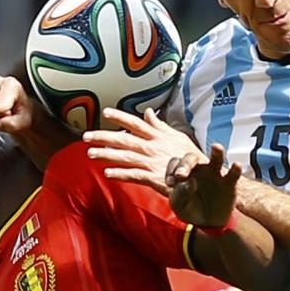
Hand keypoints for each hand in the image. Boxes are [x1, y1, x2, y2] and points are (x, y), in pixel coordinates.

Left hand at [83, 107, 206, 193]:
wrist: (203, 178)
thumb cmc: (190, 157)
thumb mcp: (178, 137)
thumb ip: (160, 126)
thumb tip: (149, 112)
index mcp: (158, 135)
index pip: (135, 123)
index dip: (120, 117)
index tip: (105, 112)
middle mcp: (153, 146)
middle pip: (124, 139)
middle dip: (103, 137)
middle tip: (86, 136)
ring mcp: (153, 162)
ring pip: (125, 156)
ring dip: (106, 155)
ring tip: (91, 154)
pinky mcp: (154, 178)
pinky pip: (133, 175)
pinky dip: (120, 174)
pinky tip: (107, 173)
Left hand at [167, 143, 240, 227]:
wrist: (208, 223)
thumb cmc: (190, 209)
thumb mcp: (179, 205)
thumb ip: (180, 194)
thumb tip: (189, 182)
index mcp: (183, 172)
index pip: (175, 163)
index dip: (171, 170)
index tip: (171, 183)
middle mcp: (199, 168)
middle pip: (191, 158)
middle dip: (185, 164)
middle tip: (181, 175)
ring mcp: (215, 174)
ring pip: (216, 159)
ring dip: (217, 153)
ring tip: (216, 147)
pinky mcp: (229, 183)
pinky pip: (233, 174)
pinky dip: (235, 169)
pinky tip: (237, 165)